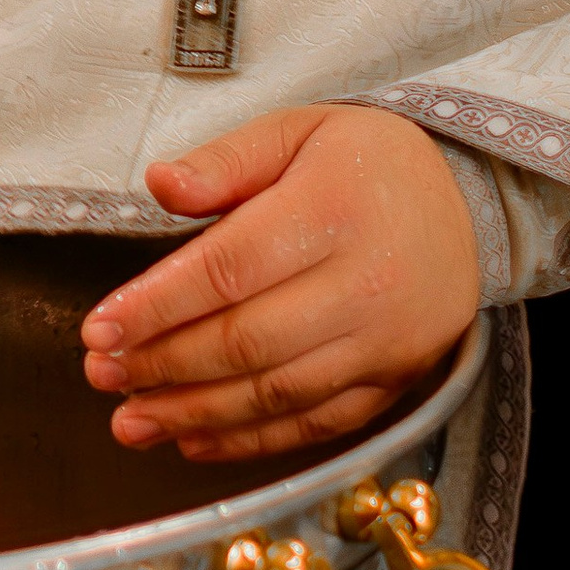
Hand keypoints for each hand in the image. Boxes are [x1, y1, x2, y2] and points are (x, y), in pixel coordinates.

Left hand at [80, 104, 479, 464]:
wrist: (470, 203)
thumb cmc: (368, 163)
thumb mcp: (297, 130)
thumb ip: (224, 160)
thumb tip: (159, 184)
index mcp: (332, 212)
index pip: (227, 270)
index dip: (156, 306)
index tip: (99, 329)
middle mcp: (365, 284)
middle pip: (246, 341)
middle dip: (162, 366)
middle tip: (101, 375)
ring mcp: (384, 341)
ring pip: (276, 392)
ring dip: (194, 414)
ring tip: (131, 420)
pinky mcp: (395, 380)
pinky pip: (316, 423)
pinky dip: (251, 440)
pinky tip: (195, 439)